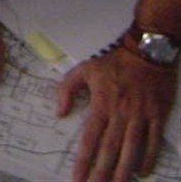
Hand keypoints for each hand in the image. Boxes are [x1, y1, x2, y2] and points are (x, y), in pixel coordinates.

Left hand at [57, 46, 176, 181]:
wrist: (146, 50)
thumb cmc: (114, 61)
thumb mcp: (85, 68)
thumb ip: (68, 88)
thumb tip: (59, 113)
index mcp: (102, 103)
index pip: (90, 138)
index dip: (83, 161)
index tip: (77, 179)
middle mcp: (120, 113)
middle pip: (110, 149)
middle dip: (102, 173)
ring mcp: (140, 115)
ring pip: (131, 149)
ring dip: (124, 171)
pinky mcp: (157, 114)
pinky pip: (153, 140)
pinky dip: (149, 157)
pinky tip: (143, 172)